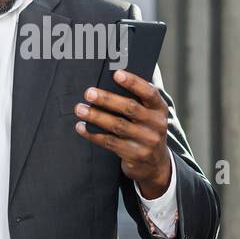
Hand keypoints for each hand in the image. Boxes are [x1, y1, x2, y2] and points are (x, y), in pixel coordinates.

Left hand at [73, 69, 172, 197]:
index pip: (149, 93)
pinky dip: (93, 134)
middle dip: (107, 99)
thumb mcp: (149, 115)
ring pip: (117, 126)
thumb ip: (137, 100)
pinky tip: (81, 127)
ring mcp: (147, 141)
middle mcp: (156, 124)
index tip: (116, 74)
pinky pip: (110, 143)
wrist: (155, 164)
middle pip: (130, 108)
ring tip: (80, 109)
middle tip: (89, 93)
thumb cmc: (145, 130)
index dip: (134, 82)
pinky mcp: (135, 155)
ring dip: (96, 116)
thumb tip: (108, 81)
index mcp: (160, 109)